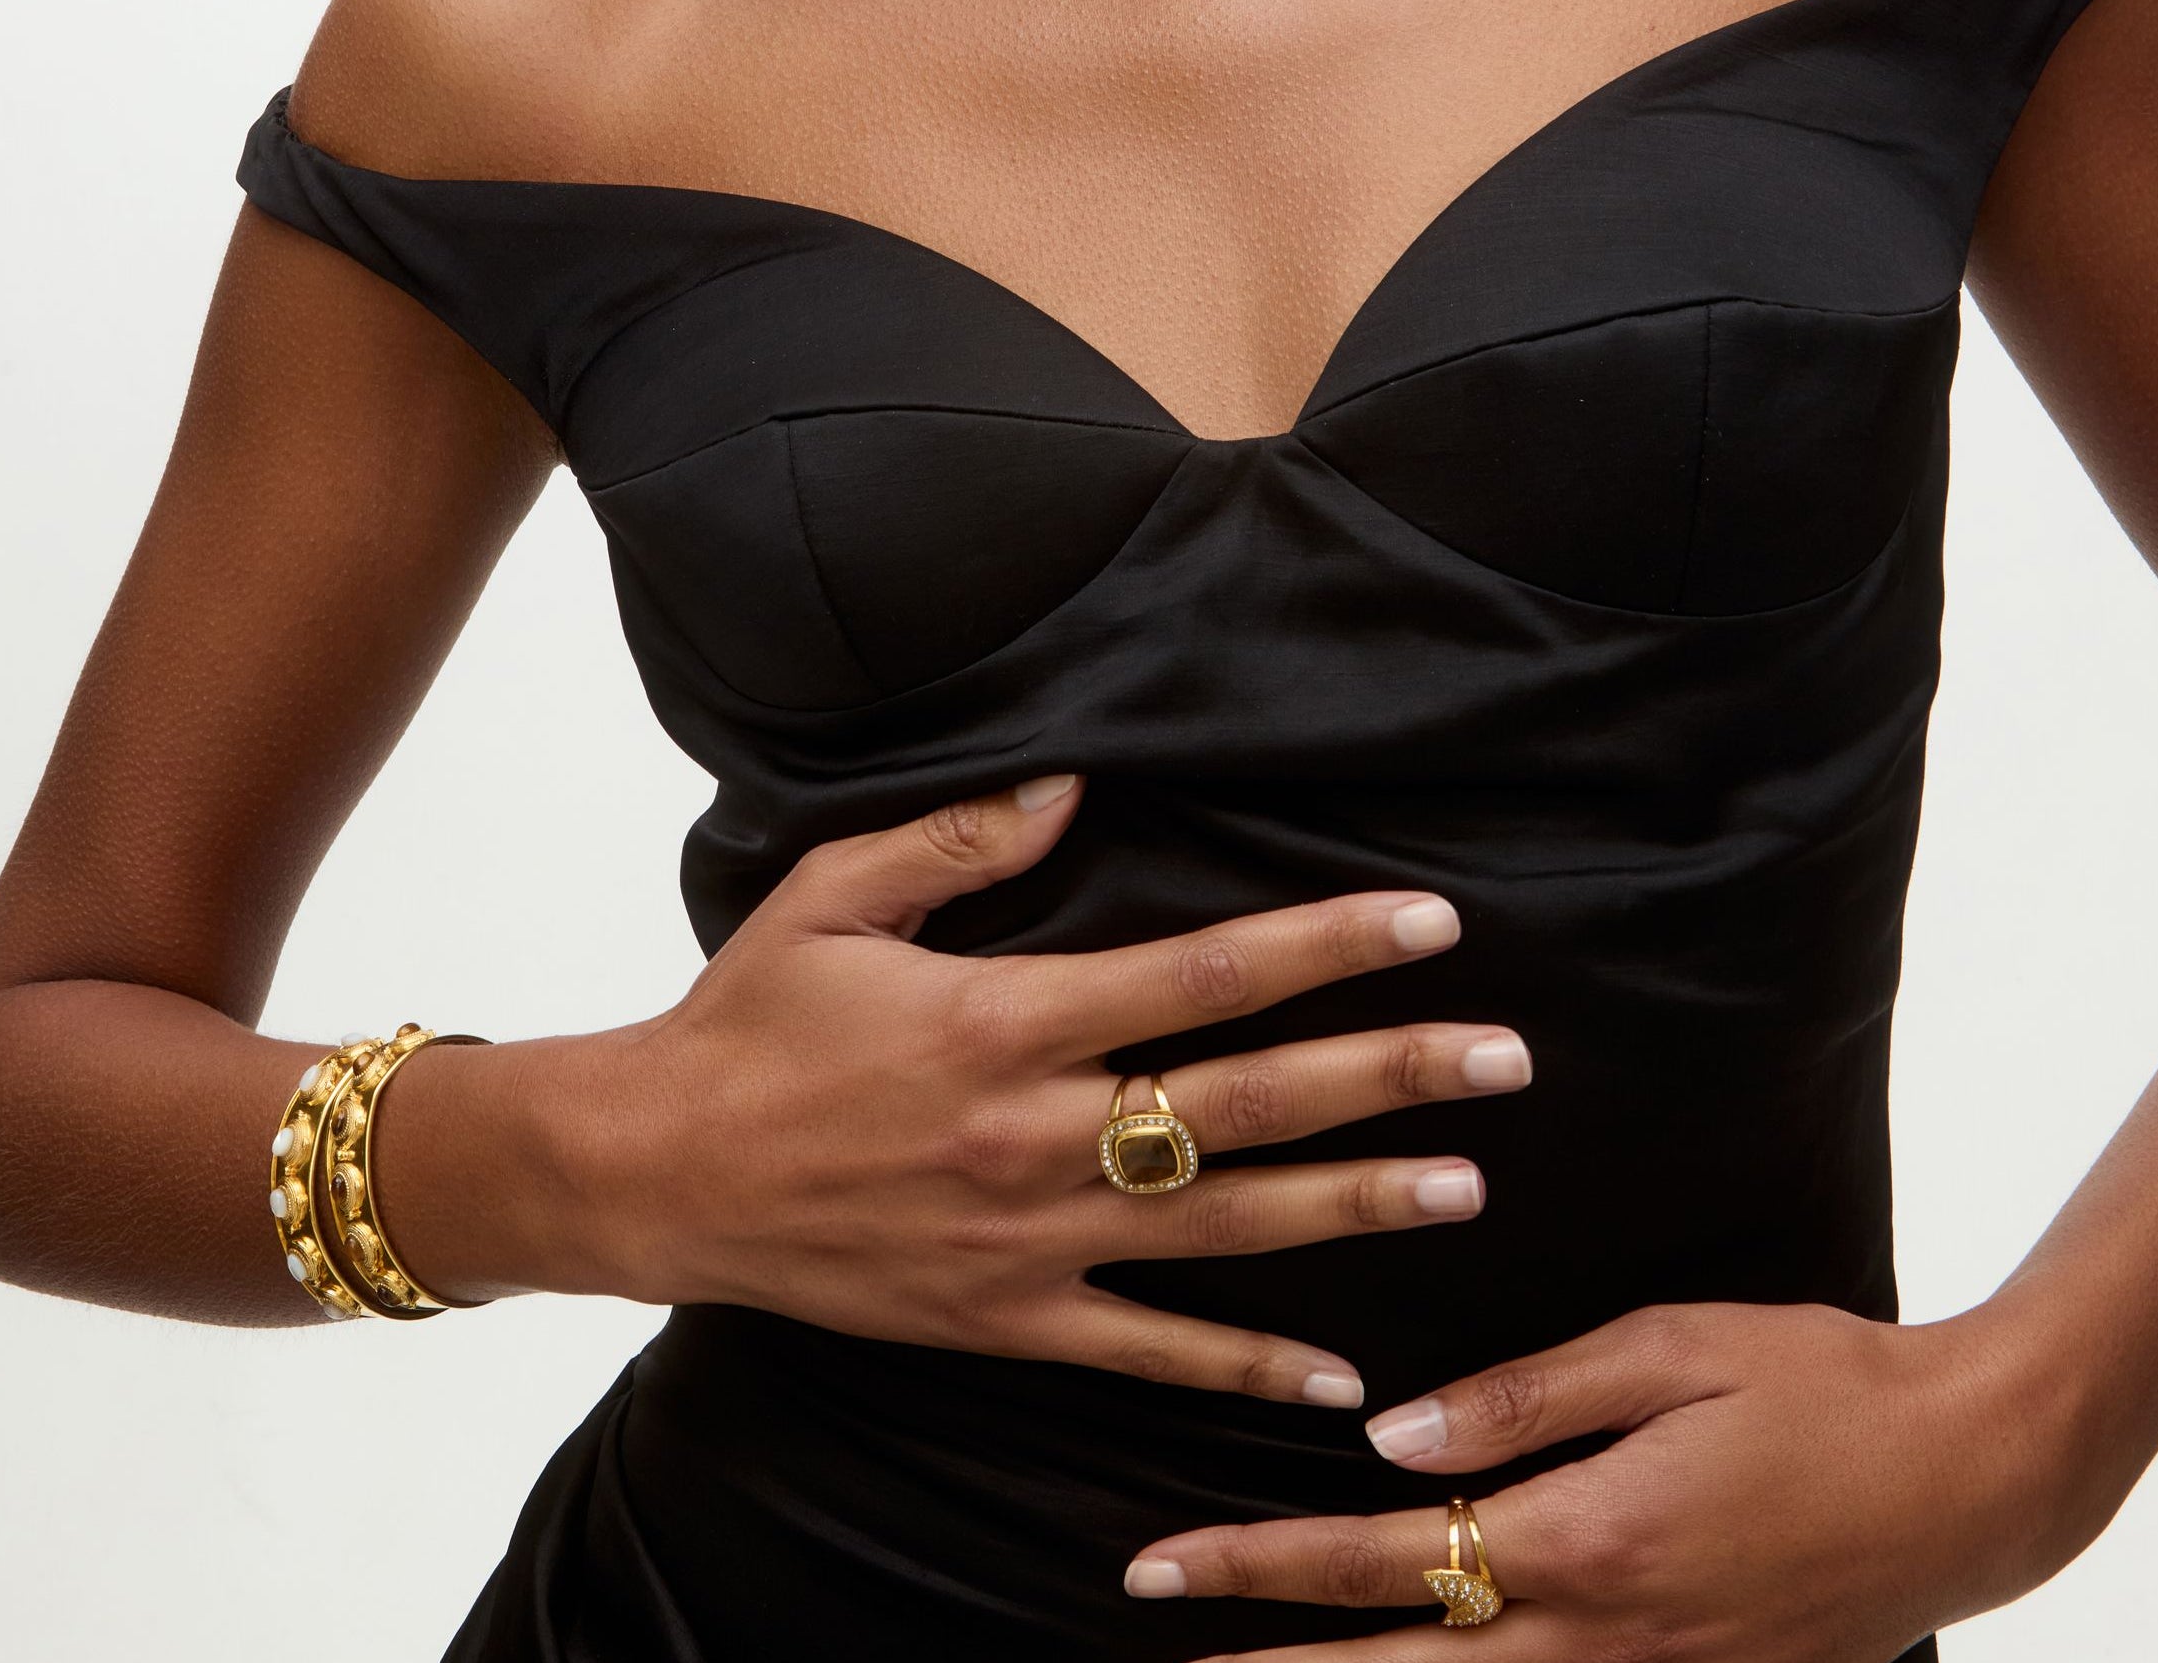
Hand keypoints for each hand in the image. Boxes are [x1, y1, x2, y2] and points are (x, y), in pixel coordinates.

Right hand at [543, 776, 1532, 1403]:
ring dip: (1353, 1205)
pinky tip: (1338, 1373)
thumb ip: (961, 839)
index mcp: (1006, 1019)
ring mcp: (1027, 1242)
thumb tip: (1072, 785)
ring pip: (1224, 1228)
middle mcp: (1035, 1134)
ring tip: (1466, 1183)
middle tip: (1505, 1058)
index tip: (1426, 925)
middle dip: (1388, 1076)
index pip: (1204, 977)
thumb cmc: (747, 1019)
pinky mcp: (1003, 1322)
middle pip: (1246, 1105)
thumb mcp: (835, 894)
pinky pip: (1146, 1353)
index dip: (1323, 946)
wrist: (653, 1173)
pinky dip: (1245, 1366)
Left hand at [1124, 1298, 2070, 1654]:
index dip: (1261, 1565)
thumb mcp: (1673, 1348)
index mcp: (1589, 1538)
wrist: (1974, 1480)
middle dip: (1273, 1662)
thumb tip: (1392, 1437)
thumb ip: (1528, 1397)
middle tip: (1160, 1641)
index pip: (1385, 1562)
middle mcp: (1609, 1639)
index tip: (1161, 1567)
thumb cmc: (1822, 1384)